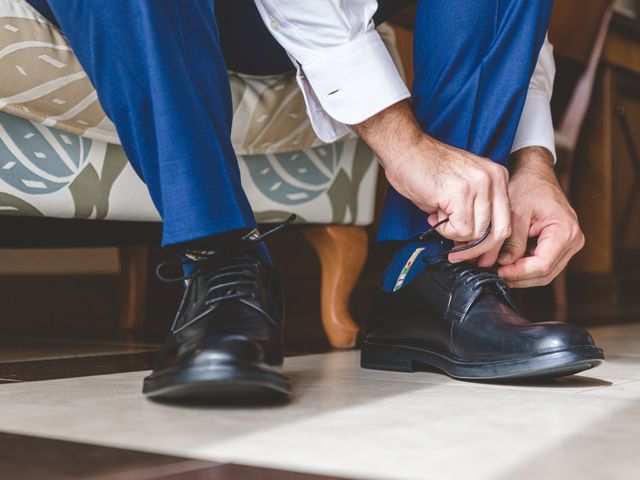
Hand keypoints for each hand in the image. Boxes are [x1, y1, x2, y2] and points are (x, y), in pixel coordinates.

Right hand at [352, 101, 510, 263]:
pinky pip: (460, 229)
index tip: (477, 255)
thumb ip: (473, 212)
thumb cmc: (426, 168)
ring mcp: (479, 185)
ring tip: (438, 218)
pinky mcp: (460, 193)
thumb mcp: (461, 188)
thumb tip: (472, 242)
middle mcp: (493, 179)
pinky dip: (445, 230)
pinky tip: (434, 215)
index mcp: (497, 177)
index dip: (490, 244)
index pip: (506, 221)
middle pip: (499, 231)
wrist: (406, 150)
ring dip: (454, 234)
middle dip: (478, 250)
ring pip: (477, 233)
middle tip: (459, 255)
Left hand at [497, 147, 584, 287]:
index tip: (498, 271)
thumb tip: (503, 265)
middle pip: (544, 274)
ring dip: (520, 274)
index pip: (542, 265)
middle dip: (518, 276)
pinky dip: (524, 268)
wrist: (535, 175)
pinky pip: (542, 266)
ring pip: (543, 274)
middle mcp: (573, 241)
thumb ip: (512, 241)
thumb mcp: (516, 212)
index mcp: (566, 231)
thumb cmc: (527, 187)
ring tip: (497, 268)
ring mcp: (568, 246)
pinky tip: (506, 263)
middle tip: (493, 272)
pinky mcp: (559, 247)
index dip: (518, 272)